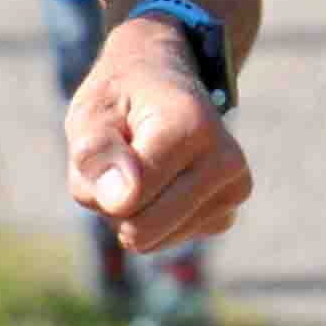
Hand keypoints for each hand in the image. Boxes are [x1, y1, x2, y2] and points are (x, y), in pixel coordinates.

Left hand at [66, 23, 251, 249]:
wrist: (163, 82)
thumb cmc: (120, 98)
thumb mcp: (91, 112)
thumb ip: (95, 152)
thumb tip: (119, 199)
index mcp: (192, 127)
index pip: (127, 202)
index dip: (98, 182)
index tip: (112, 141)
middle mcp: (225, 161)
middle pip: (140, 231)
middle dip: (113, 204)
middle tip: (121, 159)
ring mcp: (233, 191)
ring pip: (150, 241)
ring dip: (129, 210)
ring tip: (142, 166)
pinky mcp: (226, 214)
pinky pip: (164, 242)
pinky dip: (150, 218)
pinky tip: (160, 181)